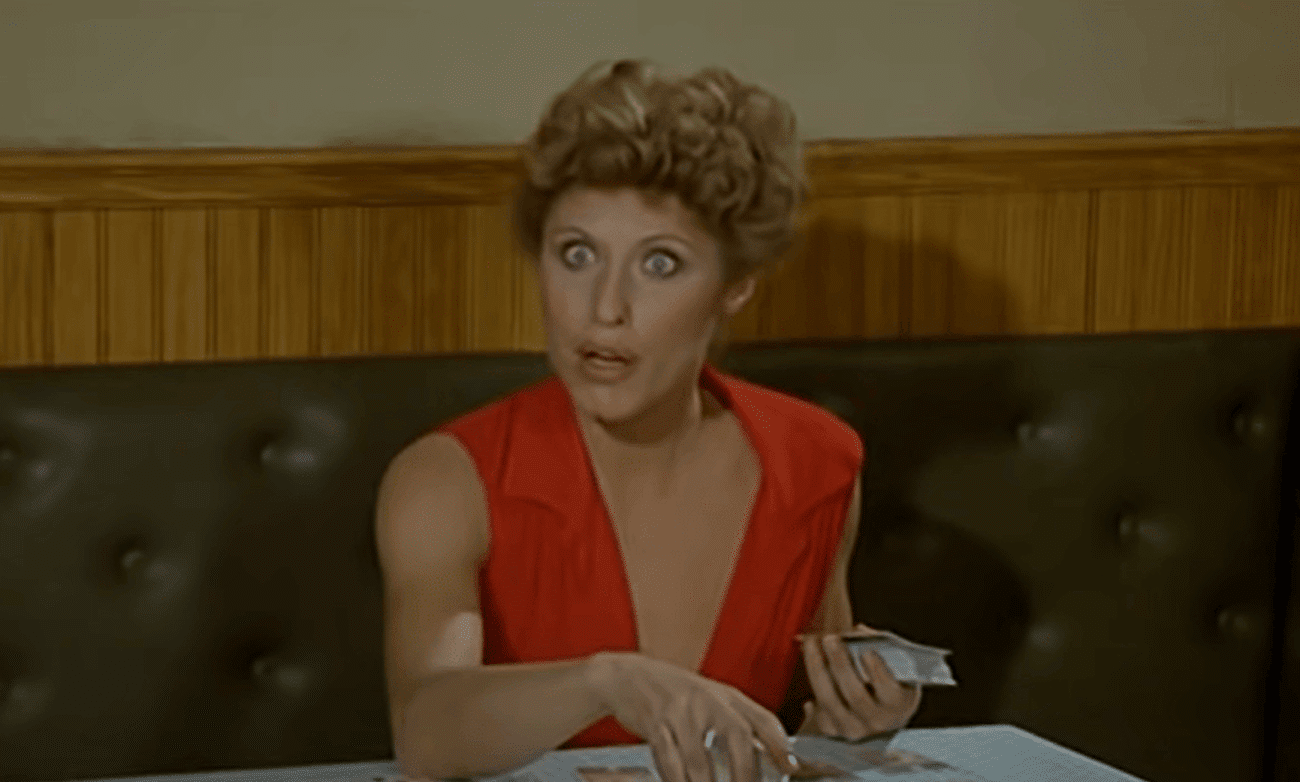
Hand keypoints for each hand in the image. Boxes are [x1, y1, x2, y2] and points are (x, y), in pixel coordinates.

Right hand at [588, 651, 798, 781]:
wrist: (630, 677)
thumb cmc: (679, 695)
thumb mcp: (714, 700)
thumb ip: (743, 724)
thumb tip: (778, 757)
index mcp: (729, 696)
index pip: (763, 718)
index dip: (780, 744)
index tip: (791, 768)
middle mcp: (708, 700)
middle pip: (737, 735)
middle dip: (745, 772)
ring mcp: (681, 711)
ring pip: (699, 758)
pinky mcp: (655, 723)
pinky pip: (668, 759)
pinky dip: (677, 780)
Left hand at [798, 624, 920, 739]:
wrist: (881, 710)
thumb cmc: (890, 679)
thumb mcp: (896, 664)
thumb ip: (882, 646)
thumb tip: (858, 632)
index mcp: (898, 705)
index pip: (888, 691)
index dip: (878, 672)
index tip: (866, 651)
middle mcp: (877, 722)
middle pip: (855, 695)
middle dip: (840, 664)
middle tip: (830, 639)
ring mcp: (854, 729)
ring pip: (830, 701)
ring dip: (817, 668)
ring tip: (811, 643)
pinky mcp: (832, 729)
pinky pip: (816, 708)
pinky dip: (812, 682)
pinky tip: (809, 659)